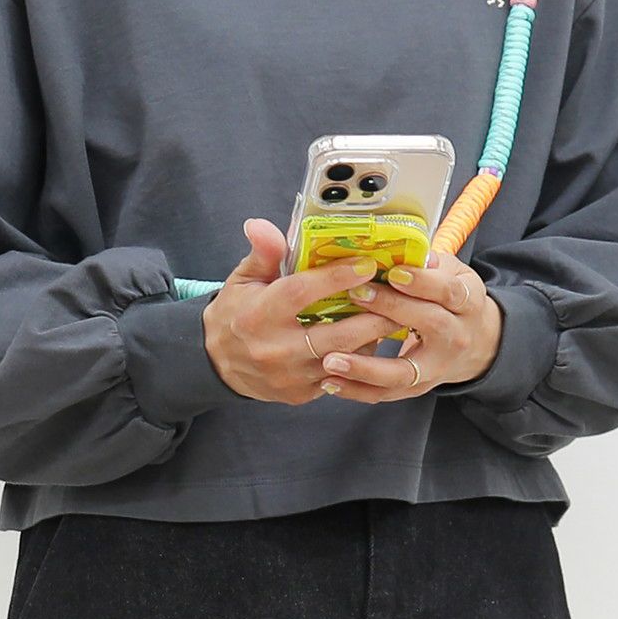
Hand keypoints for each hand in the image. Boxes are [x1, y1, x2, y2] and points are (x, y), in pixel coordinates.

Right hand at [203, 218, 406, 404]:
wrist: (218, 362)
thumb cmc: (237, 312)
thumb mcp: (243, 279)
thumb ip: (262, 254)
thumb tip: (260, 224)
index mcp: (259, 315)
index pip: (302, 293)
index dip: (337, 277)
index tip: (367, 263)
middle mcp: (275, 349)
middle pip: (335, 334)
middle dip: (372, 316)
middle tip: (400, 297)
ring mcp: (290, 376)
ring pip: (344, 360)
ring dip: (372, 339)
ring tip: (397, 317)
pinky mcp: (301, 394)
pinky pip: (340, 378)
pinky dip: (359, 360)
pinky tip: (374, 340)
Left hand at [316, 250, 503, 401]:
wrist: (474, 342)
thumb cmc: (449, 297)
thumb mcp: (450, 273)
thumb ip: (427, 263)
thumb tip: (399, 248)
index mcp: (467, 302)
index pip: (448, 291)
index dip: (422, 282)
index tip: (393, 272)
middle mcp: (456, 337)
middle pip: (430, 325)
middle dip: (392, 309)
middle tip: (356, 296)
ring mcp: (437, 368)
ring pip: (404, 372)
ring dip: (365, 368)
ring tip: (330, 359)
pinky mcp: (418, 388)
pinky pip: (386, 394)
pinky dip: (357, 390)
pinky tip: (329, 382)